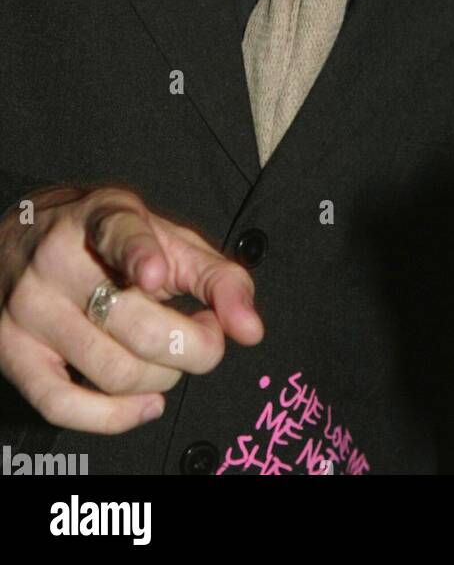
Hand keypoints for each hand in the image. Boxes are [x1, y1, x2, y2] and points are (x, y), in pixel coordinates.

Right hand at [0, 185, 263, 433]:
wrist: (22, 239)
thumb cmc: (111, 245)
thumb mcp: (169, 241)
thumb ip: (218, 278)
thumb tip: (250, 329)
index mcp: (102, 216)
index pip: (118, 232)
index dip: (138, 253)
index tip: (153, 273)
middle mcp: (57, 261)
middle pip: (135, 324)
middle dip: (192, 345)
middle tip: (206, 335)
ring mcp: (30, 310)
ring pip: (111, 371)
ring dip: (163, 378)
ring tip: (173, 356)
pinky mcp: (13, 354)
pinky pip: (64, 405)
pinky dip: (116, 417)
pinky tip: (147, 403)